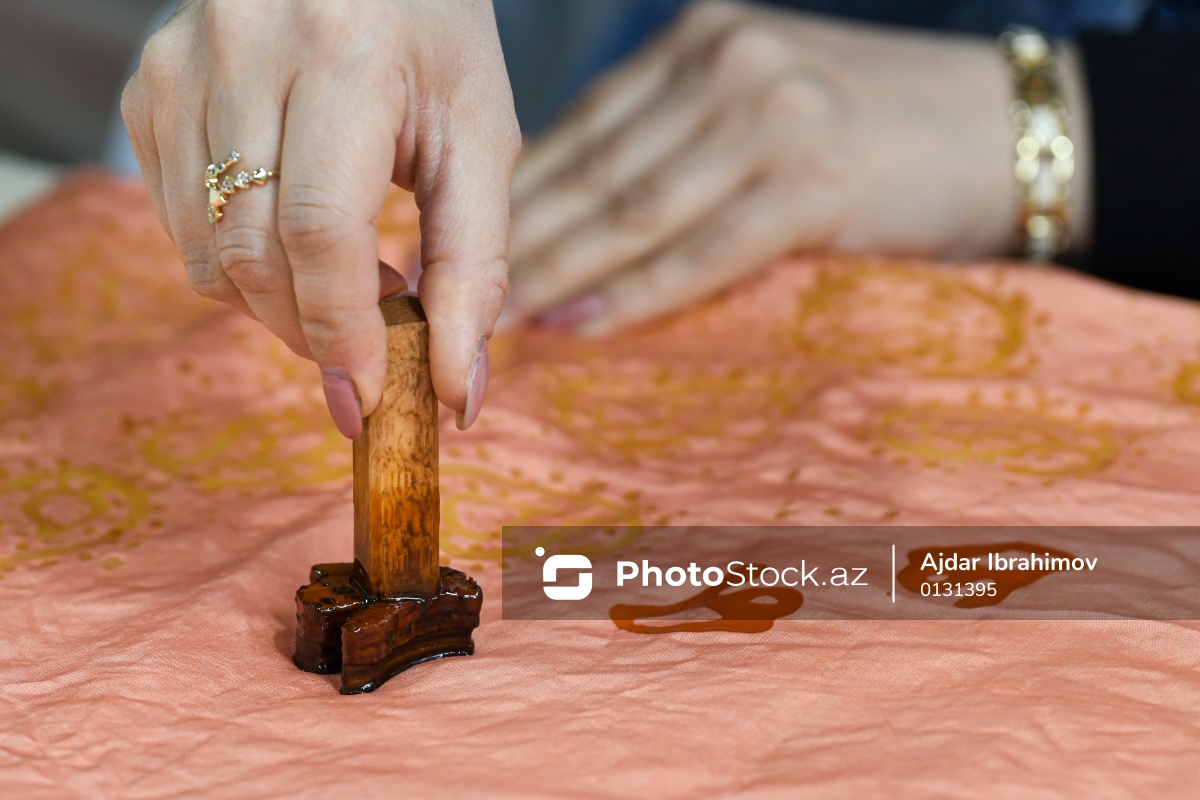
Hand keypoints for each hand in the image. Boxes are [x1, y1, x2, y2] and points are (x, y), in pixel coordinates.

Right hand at [122, 0, 519, 435]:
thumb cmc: (437, 41)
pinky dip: (241, 260)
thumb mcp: (481, 141)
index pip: (319, 230)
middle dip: (313, 332)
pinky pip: (181, 222)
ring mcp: (180, 69)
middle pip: (252, 255)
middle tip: (373, 339)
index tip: (372, 397)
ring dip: (278, 304)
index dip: (343, 332)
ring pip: (206, 254)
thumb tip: (457, 394)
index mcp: (344, 56)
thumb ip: (475, 268)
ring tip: (348, 273)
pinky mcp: (150, 89)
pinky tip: (297, 233)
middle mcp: (241, 52)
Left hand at [504, 0, 1090, 333]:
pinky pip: (699, 252)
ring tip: (494, 321)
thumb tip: (584, 209)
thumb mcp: (768, 96)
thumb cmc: (882, 123)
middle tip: (453, 293)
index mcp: (705, 39)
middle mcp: (727, 64)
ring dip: (555, 273)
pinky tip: (577, 325)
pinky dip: (633, 294)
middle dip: (519, 239)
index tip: (463, 242)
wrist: (1010, 127)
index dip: (520, 193)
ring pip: (630, 211)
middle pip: (594, 169)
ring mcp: (771, 116)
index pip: (586, 126)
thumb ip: (680, 134)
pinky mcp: (813, 180)